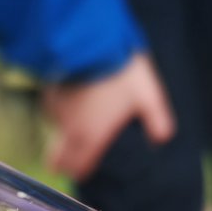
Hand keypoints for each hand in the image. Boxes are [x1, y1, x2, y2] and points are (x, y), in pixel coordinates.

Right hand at [43, 53, 174, 180]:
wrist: (89, 38)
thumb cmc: (121, 71)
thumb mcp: (148, 95)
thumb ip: (156, 120)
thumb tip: (162, 139)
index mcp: (91, 137)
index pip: (78, 168)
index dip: (80, 172)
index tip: (82, 171)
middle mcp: (69, 130)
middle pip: (57, 161)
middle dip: (64, 163)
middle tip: (72, 160)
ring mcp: (56, 112)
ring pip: (56, 132)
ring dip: (64, 132)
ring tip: (81, 119)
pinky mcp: (49, 93)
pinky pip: (53, 110)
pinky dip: (61, 109)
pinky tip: (74, 98)